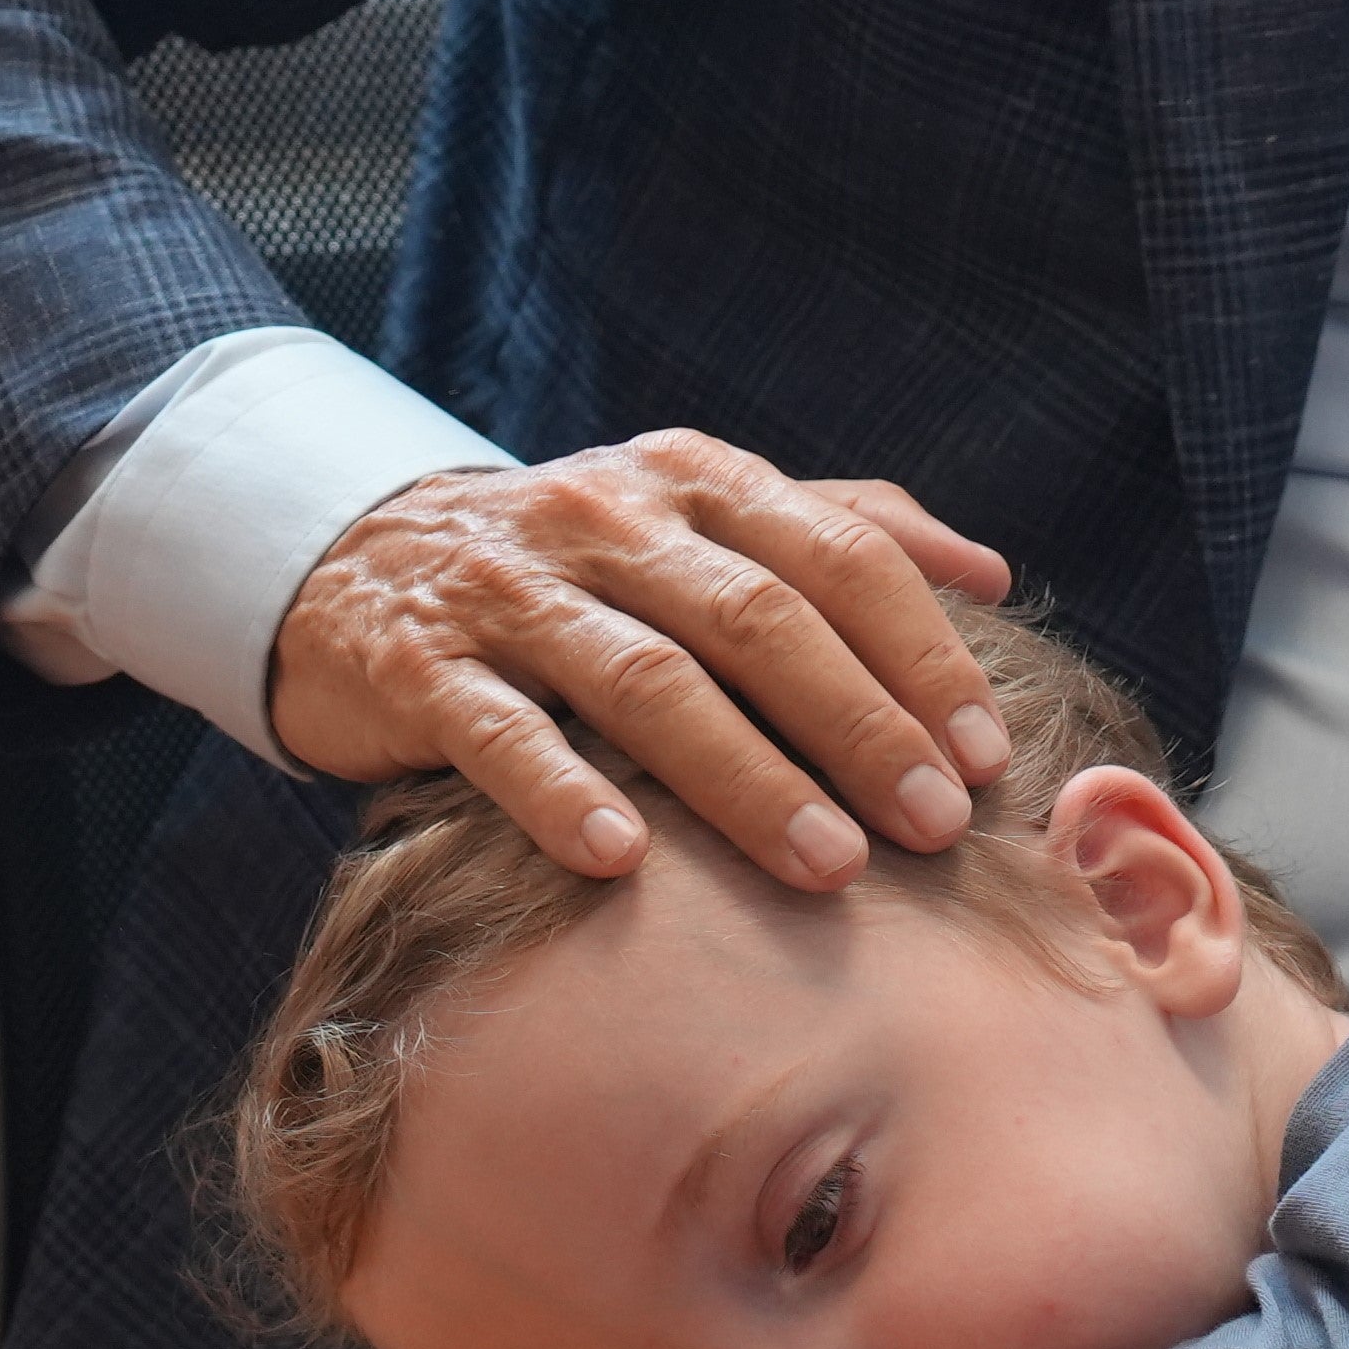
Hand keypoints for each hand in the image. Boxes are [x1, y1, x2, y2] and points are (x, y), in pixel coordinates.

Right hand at [269, 432, 1015, 889]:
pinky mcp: (419, 664)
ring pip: (645, 678)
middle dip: (858, 726)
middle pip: (756, 619)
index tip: (985, 755)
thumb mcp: (701, 517)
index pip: (837, 554)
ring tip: (828, 867)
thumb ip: (843, 528)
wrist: (356, 564)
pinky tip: (620, 860)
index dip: (919, 653)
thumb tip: (991, 572)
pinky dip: (560, 791)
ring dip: (746, 777)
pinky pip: (498, 731)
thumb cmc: (576, 566)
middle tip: (934, 826)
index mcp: (696, 481)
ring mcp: (510, 589)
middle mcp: (608, 517)